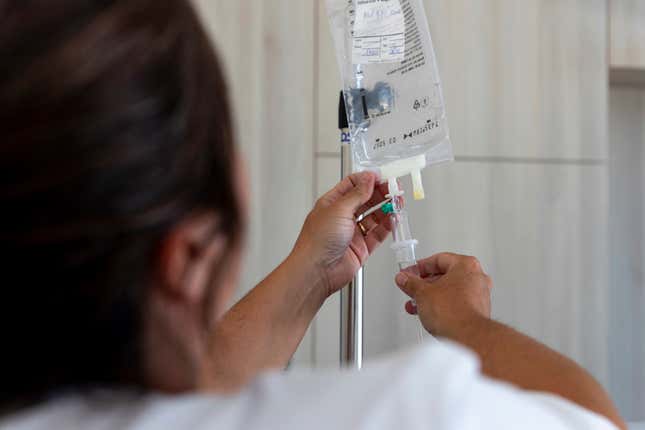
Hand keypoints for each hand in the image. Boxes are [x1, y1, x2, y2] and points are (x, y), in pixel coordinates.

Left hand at [293, 172, 391, 295]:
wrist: (317, 271)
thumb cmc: (317, 241)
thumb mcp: (338, 209)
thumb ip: (357, 194)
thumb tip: (368, 179)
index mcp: (331, 204)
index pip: (352, 185)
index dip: (367, 180)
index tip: (381, 177)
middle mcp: (342, 217)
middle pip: (365, 200)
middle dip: (380, 193)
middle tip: (394, 189)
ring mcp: (352, 233)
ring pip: (373, 217)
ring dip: (386, 209)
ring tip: (397, 203)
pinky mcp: (361, 248)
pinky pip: (377, 234)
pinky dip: (387, 226)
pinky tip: (394, 220)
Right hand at [394, 253, 491, 337]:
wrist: (467, 337)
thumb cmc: (453, 313)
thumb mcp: (422, 293)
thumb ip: (411, 283)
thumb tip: (405, 279)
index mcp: (466, 265)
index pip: (438, 259)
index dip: (420, 267)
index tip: (410, 273)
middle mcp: (476, 277)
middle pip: (445, 275)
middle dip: (424, 284)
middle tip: (411, 288)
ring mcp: (479, 295)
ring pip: (450, 290)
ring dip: (431, 296)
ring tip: (416, 304)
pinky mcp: (478, 311)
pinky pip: (456, 302)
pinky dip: (442, 305)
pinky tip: (429, 313)